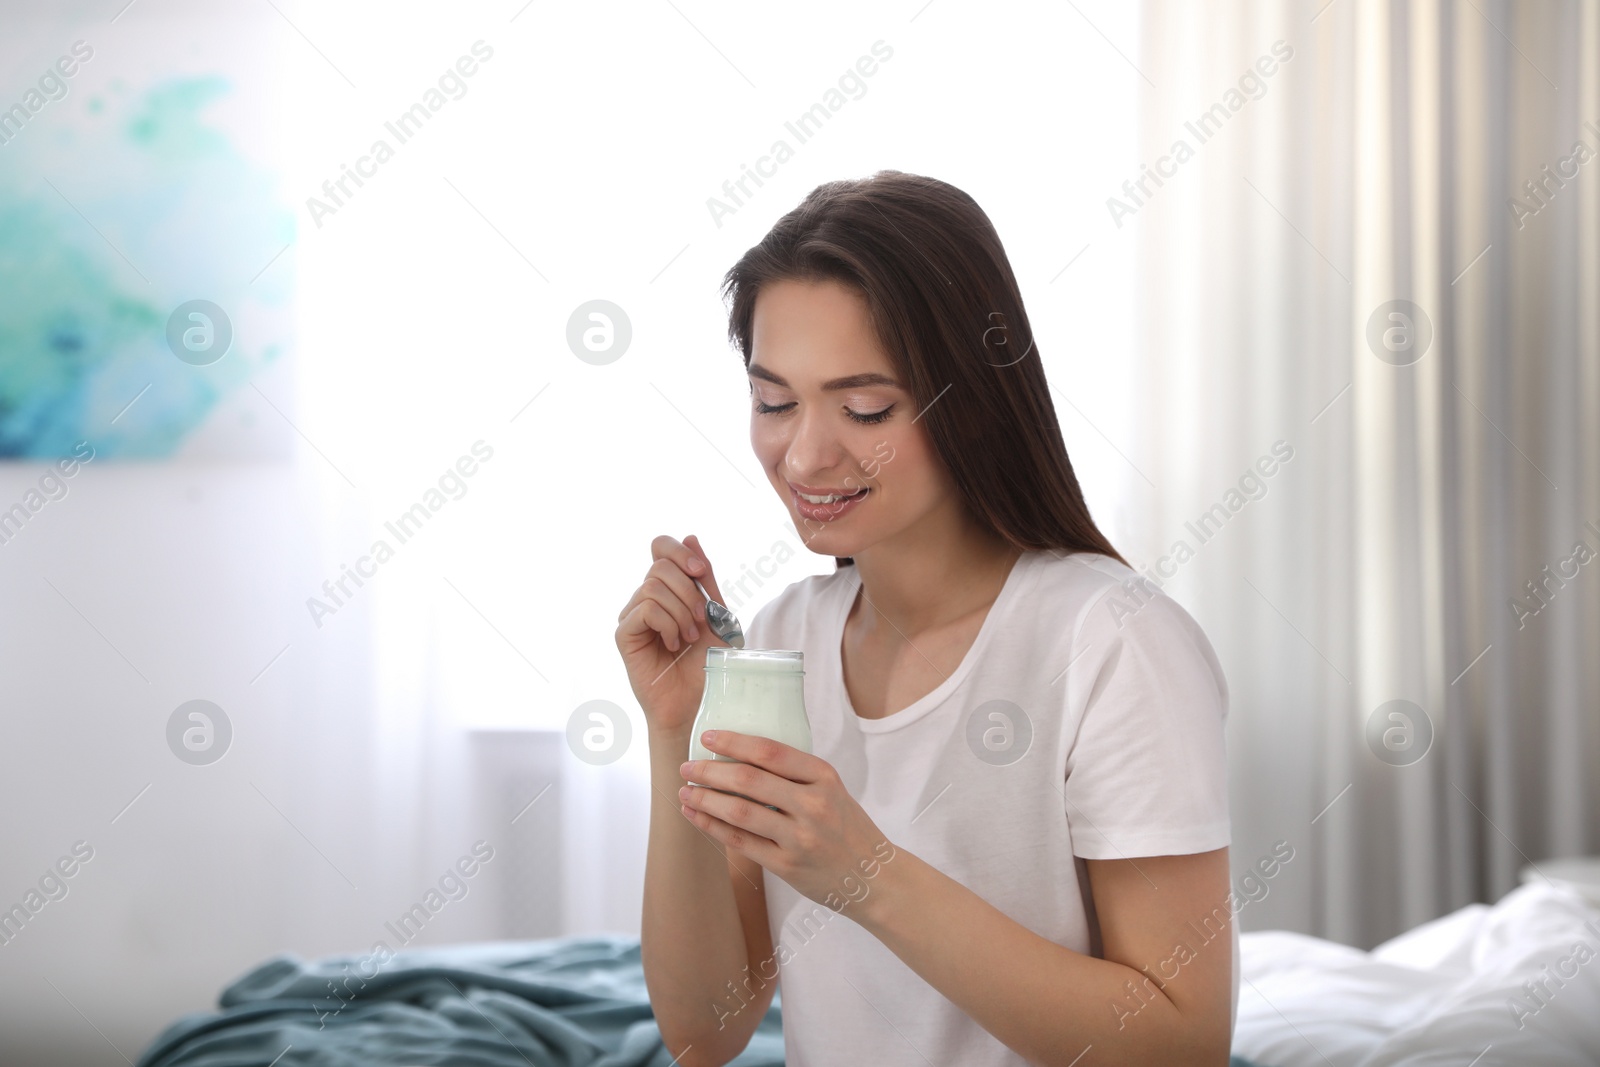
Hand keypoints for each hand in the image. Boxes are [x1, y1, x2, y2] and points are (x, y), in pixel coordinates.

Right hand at [615, 534, 731, 734]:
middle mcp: (645, 597)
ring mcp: (632, 615)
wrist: (698, 699)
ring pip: (652, 587)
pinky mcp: (623, 634)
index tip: (700, 572)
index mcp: (667, 588)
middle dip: (688, 591)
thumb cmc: (707, 661)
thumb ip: (704, 578)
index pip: (660, 547)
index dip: (679, 551)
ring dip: (681, 612)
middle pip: (659, 566)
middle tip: (701, 620)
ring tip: (689, 638)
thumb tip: (691, 536)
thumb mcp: (715, 614)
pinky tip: (674, 644)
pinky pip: (645, 610)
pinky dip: (667, 624)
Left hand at [678, 730, 898, 912]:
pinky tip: (696, 816)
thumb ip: (795, 775)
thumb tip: (740, 755)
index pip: (771, 752)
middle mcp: (812, 805)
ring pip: (739, 812)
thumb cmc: (847, 828)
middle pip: (749, 781)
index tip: (708, 737)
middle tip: (687, 766)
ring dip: (705, 799)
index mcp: (823, 777)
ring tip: (685, 791)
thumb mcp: (832, 790)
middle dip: (710, 771)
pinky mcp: (787, 866)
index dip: (734, 742)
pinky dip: (713, 827)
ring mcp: (799, 838)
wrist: (873, 877)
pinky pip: (740, 842)